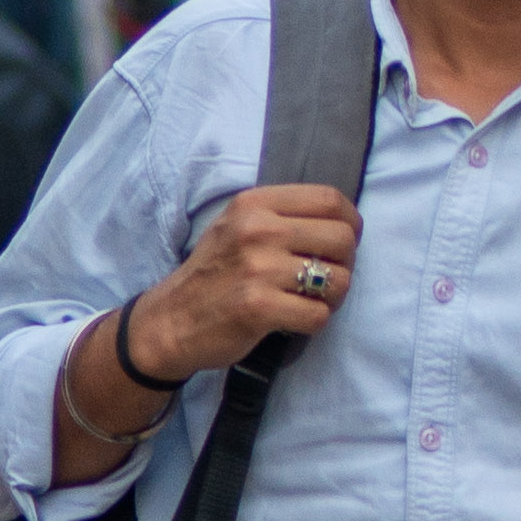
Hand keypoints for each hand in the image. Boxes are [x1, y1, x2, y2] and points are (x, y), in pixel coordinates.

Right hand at [127, 180, 361, 384]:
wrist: (169, 321)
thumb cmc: (213, 273)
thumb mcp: (237, 226)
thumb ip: (282, 216)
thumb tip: (344, 221)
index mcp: (254, 204)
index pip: (330, 199)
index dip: (350, 223)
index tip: (341, 244)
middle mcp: (257, 230)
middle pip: (343, 239)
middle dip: (345, 264)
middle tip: (326, 279)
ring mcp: (258, 268)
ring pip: (338, 280)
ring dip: (332, 297)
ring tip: (309, 300)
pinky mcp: (259, 307)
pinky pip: (318, 315)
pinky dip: (313, 322)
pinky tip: (293, 320)